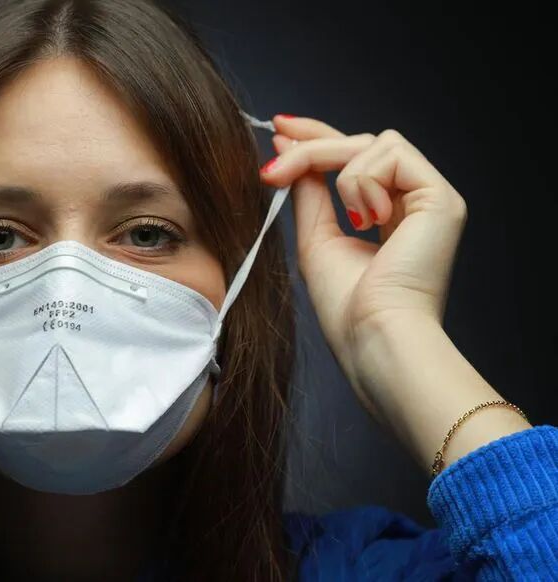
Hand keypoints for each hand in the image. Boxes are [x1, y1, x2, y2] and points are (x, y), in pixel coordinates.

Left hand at [260, 116, 467, 416]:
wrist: (374, 335)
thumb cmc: (347, 307)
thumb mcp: (316, 238)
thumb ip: (309, 193)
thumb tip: (291, 148)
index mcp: (388, 214)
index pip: (352, 159)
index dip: (316, 138)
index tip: (279, 127)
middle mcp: (413, 201)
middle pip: (359, 144)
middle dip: (312, 146)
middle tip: (273, 167)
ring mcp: (430, 196)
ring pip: (372, 143)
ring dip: (341, 175)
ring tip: (349, 220)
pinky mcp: (440, 195)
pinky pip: (390, 153)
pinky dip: (364, 182)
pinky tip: (368, 218)